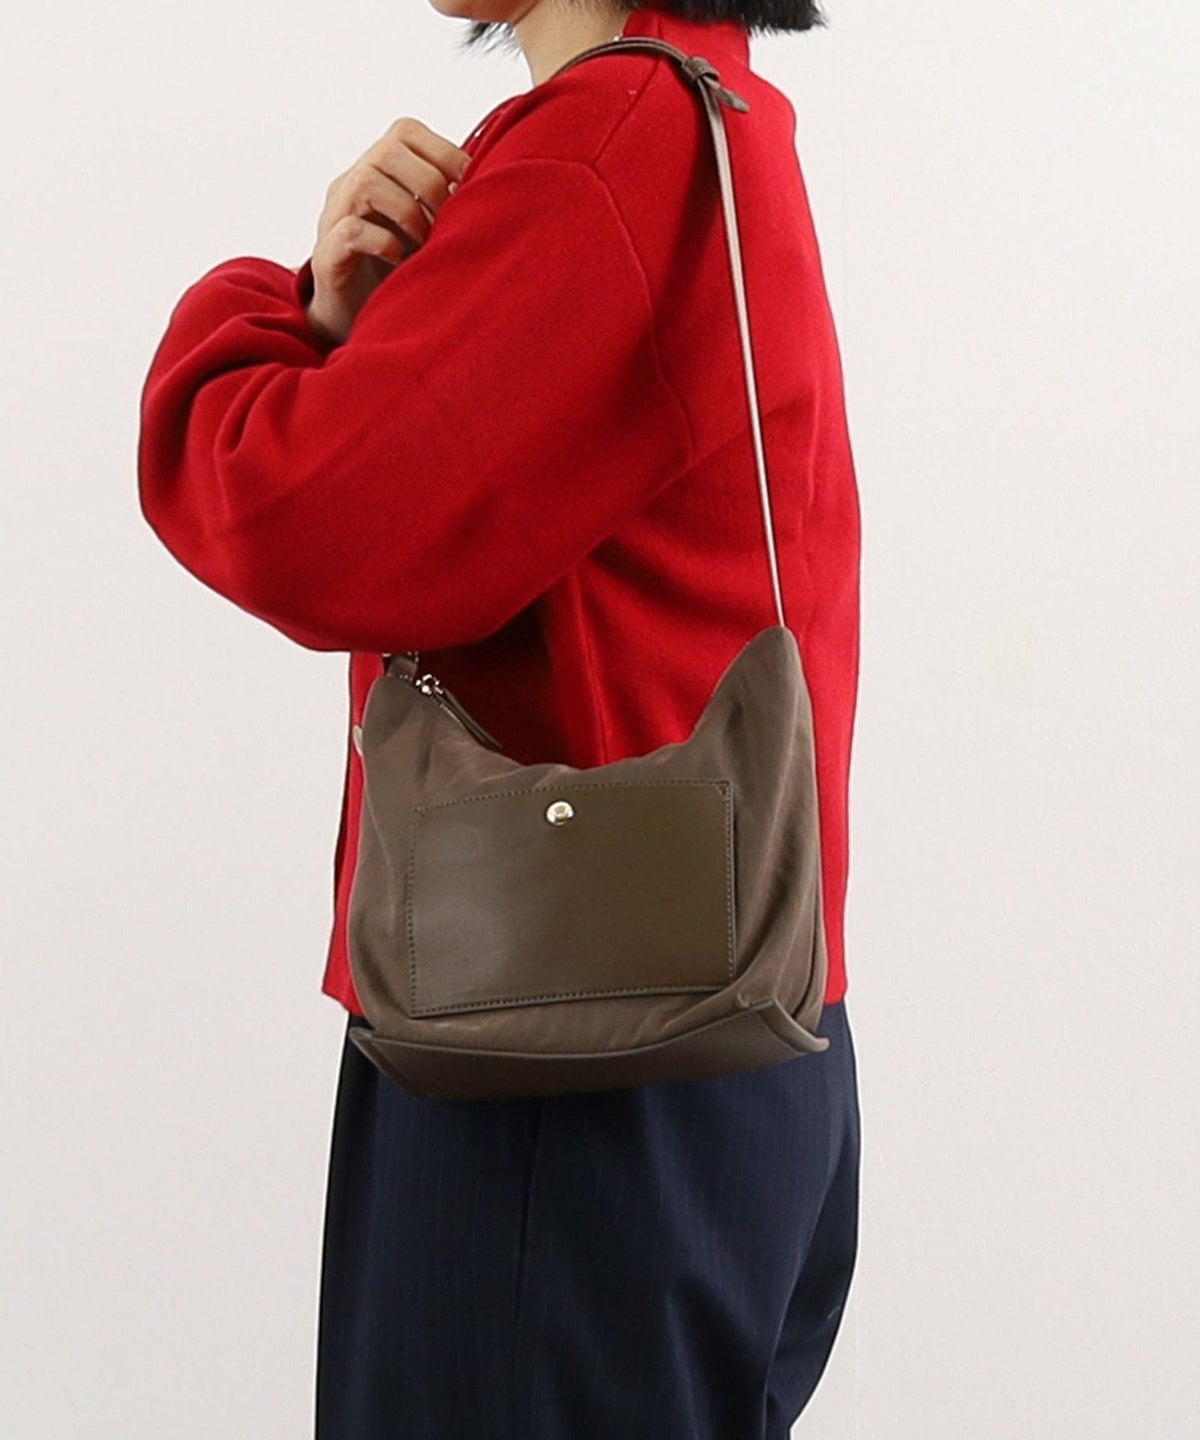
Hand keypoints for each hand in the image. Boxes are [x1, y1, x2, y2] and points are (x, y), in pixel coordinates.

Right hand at [305, 117, 471, 345]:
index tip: (471, 185)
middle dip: (430, 185)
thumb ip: (449, 202)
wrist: (357, 314)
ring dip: (408, 212)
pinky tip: (401, 259)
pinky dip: (384, 242)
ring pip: (366, 184)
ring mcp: (335, 216)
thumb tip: (495, 186)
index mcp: (378, 170)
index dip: (445, 152)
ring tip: (425, 242)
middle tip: (448, 220)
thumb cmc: (399, 266)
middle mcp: (352, 184)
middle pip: (387, 151)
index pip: (406, 131)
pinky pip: (351, 231)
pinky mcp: (328, 254)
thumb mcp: (429, 226)